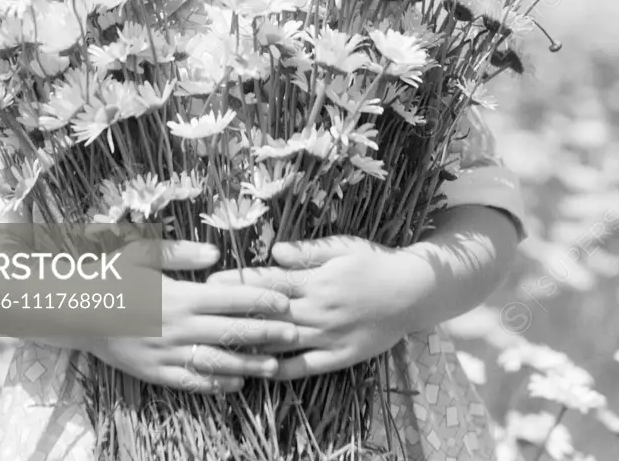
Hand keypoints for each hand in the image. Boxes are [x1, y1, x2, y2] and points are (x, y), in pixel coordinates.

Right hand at [86, 240, 298, 393]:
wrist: (75, 311)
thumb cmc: (111, 275)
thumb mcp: (142, 252)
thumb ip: (181, 252)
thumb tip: (216, 254)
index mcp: (180, 295)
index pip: (230, 299)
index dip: (261, 300)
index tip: (285, 302)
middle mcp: (178, 327)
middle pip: (231, 332)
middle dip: (266, 333)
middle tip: (294, 334)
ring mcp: (168, 353)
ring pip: (217, 362)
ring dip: (248, 364)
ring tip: (275, 365)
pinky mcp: (156, 373)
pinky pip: (192, 382)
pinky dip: (216, 384)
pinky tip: (235, 383)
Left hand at [207, 235, 427, 379]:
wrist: (412, 291)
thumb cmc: (374, 261)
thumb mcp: (342, 247)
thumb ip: (307, 252)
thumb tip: (273, 252)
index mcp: (315, 280)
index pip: (268, 283)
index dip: (238, 283)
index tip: (211, 283)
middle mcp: (317, 310)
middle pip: (268, 314)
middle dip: (235, 313)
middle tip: (205, 314)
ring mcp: (328, 336)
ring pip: (282, 342)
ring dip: (252, 343)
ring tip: (222, 344)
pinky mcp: (340, 356)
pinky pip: (307, 367)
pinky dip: (283, 370)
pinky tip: (262, 372)